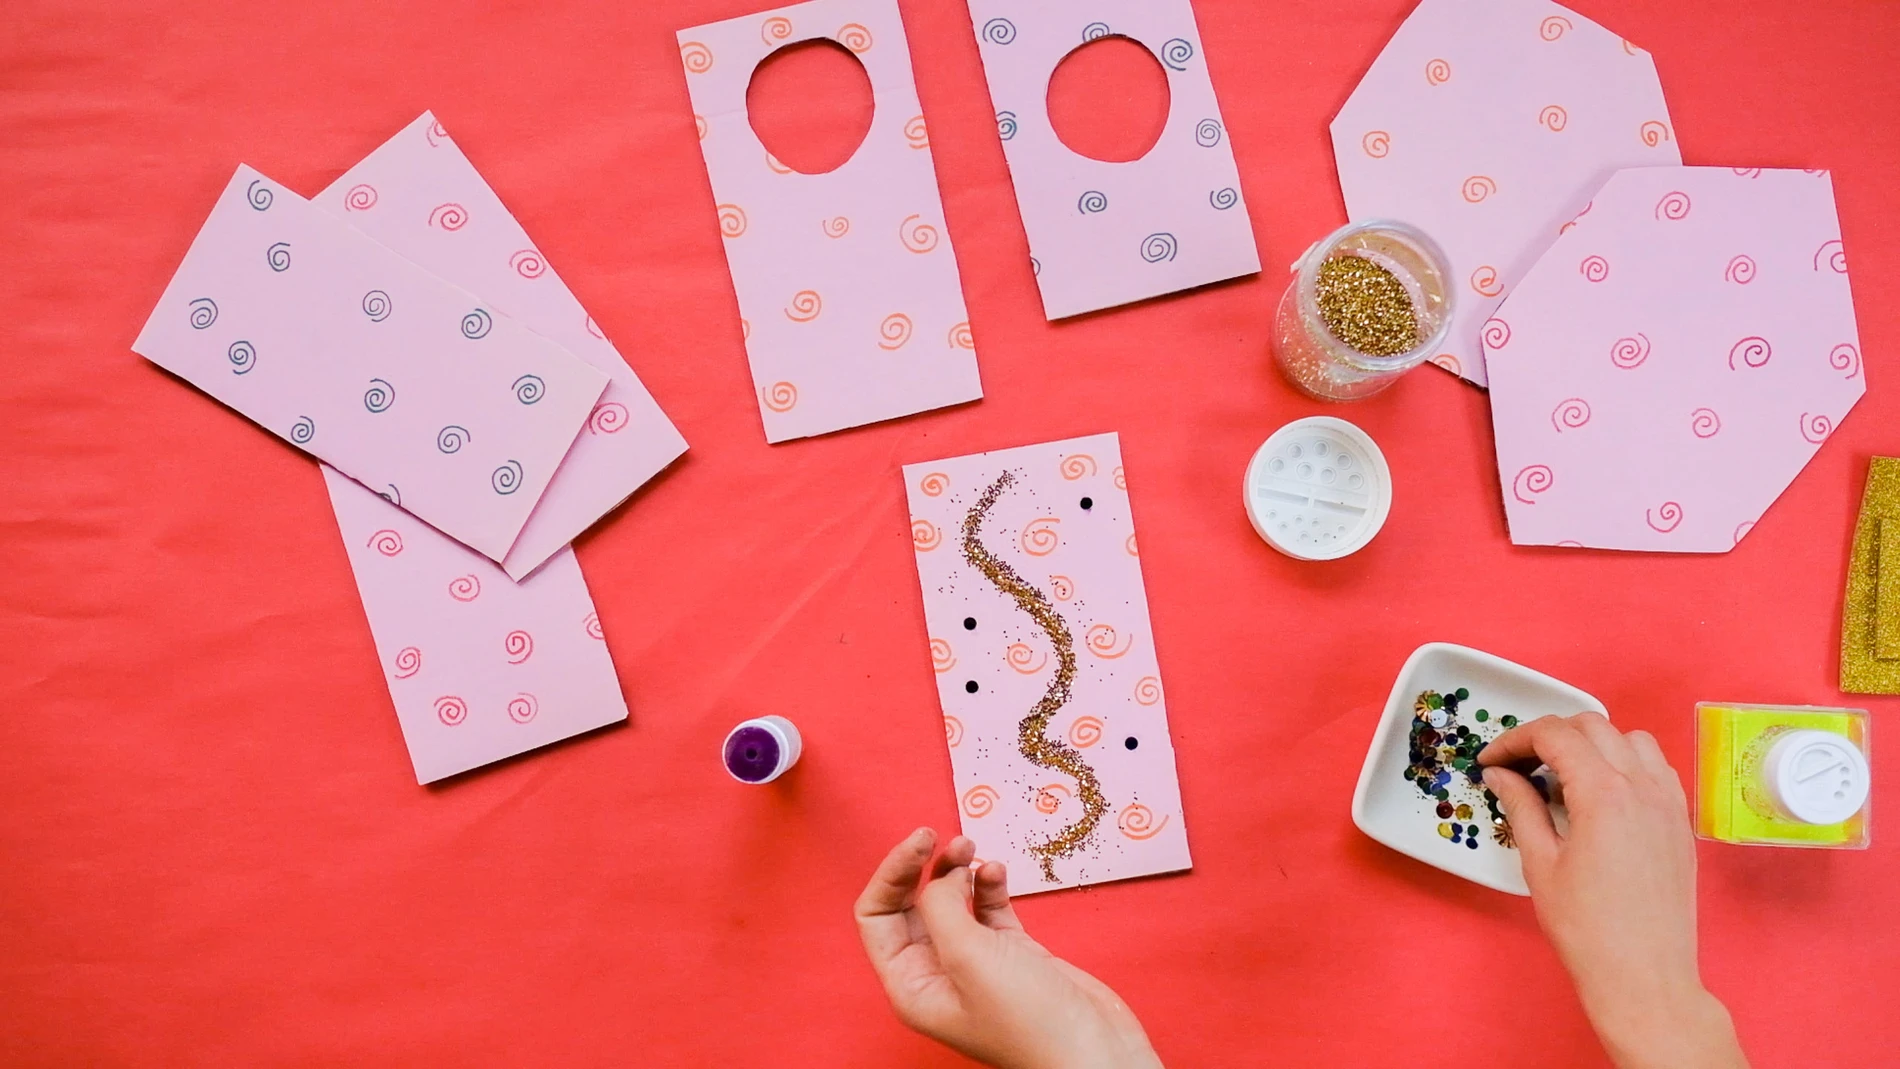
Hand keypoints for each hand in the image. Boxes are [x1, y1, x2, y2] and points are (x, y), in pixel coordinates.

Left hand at [853, 828, 1162, 1068]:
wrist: (1095, 1050)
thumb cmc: (1029, 1021)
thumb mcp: (969, 957)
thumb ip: (941, 908)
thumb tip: (939, 876)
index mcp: (911, 985)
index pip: (877, 917)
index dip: (892, 874)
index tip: (921, 842)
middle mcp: (936, 973)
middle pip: (912, 905)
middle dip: (927, 868)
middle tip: (951, 839)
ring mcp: (975, 963)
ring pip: (952, 902)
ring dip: (959, 871)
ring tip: (973, 848)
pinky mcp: (1010, 953)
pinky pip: (987, 908)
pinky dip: (989, 885)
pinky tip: (997, 870)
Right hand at [1478, 713, 1747, 1068]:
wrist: (1645, 976)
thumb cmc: (1587, 928)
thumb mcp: (1540, 864)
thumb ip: (1521, 807)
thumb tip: (1501, 774)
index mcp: (1604, 794)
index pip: (1555, 735)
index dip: (1515, 739)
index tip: (1492, 761)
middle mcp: (1643, 786)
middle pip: (1592, 726)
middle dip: (1550, 735)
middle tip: (1519, 765)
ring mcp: (1669, 802)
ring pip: (1630, 739)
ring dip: (1592, 743)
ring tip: (1564, 775)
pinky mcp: (1681, 822)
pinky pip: (1656, 767)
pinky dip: (1626, 762)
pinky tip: (1604, 793)